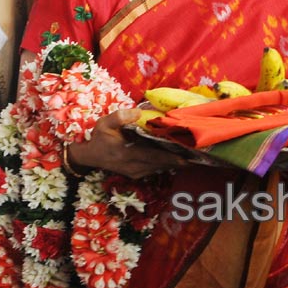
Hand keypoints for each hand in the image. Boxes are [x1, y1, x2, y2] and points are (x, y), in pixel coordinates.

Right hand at [68, 109, 187, 178]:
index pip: (154, 156)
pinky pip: (156, 169)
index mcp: (127, 153)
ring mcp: (136, 172)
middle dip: (179, 159)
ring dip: (175, 162)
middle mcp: (134, 166)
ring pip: (160, 167)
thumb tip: (137, 113)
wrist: (90, 157)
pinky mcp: (137, 174)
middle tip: (197, 154)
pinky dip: (167, 163)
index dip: (172, 156)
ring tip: (192, 154)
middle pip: (162, 163)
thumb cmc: (99, 138)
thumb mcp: (104, 123)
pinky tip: (177, 157)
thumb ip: (120, 116)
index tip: (188, 154)